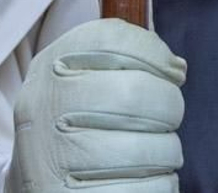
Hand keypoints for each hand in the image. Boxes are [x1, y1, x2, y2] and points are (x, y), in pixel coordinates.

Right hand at [9, 19, 186, 192]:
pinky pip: (149, 187)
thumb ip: (125, 57)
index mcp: (51, 69)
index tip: (172, 73)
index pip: (112, 39)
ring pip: (148, 147)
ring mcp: (54, 157)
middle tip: (165, 119)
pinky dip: (161, 184)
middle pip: (136, 93)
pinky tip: (143, 180)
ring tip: (151, 154)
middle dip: (169, 107)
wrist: (42, 184)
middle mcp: (44, 108)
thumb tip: (176, 68)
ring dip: (166, 152)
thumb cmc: (79, 126)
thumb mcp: (83, 79)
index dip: (155, 54)